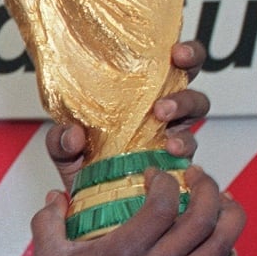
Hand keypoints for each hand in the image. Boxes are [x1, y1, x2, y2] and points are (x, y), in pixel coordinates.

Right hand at [31, 166, 244, 255]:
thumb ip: (46, 223)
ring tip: (215, 195)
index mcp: (124, 254)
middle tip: (194, 175)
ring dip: (226, 212)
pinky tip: (211, 226)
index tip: (152, 174)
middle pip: (203, 219)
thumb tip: (55, 196)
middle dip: (206, 188)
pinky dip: (222, 239)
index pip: (162, 207)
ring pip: (221, 242)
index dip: (164, 181)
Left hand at [46, 41, 209, 191]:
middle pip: (189, 80)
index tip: (175, 51)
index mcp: (138, 96)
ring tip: (163, 120)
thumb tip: (73, 134)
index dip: (183, 53)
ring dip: (183, 108)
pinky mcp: (178, 162)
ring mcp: (172, 135)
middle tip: (166, 87)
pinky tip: (170, 151)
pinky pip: (192, 151)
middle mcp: (161, 112)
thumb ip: (60, 140)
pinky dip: (183, 148)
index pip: (166, 64)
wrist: (90, 204)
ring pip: (196, 111)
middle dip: (188, 74)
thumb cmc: (81, 167)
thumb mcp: (63, 150)